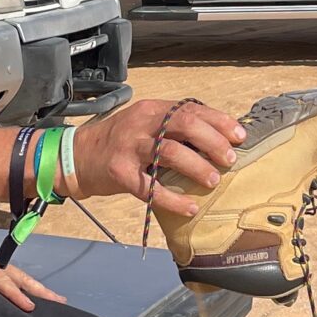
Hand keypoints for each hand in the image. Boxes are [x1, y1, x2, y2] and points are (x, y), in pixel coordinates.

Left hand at [0, 210, 65, 310]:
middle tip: (60, 302)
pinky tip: (30, 293)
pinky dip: (24, 285)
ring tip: (54, 300)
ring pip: (19, 276)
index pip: (2, 281)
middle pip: (20, 277)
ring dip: (36, 288)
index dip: (16, 295)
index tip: (30, 307)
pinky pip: (11, 276)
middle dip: (39, 290)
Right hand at [70, 97, 242, 216]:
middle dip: (212, 141)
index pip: (191, 109)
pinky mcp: (119, 173)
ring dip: (196, 166)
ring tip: (213, 180)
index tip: (239, 135)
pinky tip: (190, 207)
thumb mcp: (145, 125)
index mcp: (152, 109)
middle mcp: (141, 124)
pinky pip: (150, 187)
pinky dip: (173, 199)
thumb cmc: (119, 142)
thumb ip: (173, 127)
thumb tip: (215, 139)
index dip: (219, 121)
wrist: (76, 156)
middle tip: (229, 159)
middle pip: (183, 125)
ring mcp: (128, 148)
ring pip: (169, 152)